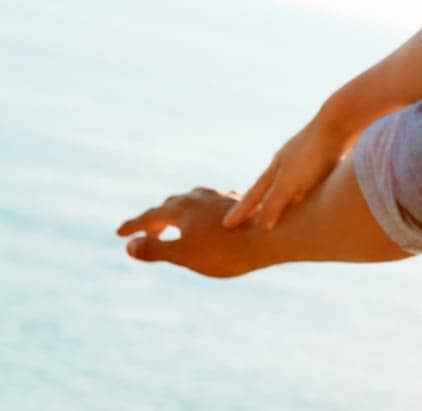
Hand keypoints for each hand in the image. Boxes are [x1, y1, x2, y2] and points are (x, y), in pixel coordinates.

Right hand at [118, 188, 260, 277]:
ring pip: (191, 202)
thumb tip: (129, 246)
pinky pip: (209, 205)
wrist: (271, 238)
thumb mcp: (184, 255)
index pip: (150, 216)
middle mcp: (199, 197)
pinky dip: (198, 213)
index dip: (132, 226)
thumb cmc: (225, 252)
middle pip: (169, 206)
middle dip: (154, 220)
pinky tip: (207, 219)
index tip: (119, 233)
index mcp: (182, 208)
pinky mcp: (237, 202)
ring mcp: (219, 197)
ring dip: (176, 214)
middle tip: (143, 235)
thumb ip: (155, 250)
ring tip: (172, 226)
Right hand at [222, 111, 357, 230]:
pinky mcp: (332, 158)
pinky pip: (317, 180)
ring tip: (283, 211)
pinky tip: (319, 196)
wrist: (345, 121)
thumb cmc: (315, 153)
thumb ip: (274, 203)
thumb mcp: (290, 181)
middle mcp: (290, 162)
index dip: (241, 211)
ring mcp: (310, 158)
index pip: (254, 194)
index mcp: (277, 167)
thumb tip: (261, 226)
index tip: (226, 225)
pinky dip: (311, 191)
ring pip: (295, 183)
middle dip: (261, 203)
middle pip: (272, 187)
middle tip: (250, 218)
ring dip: (288, 198)